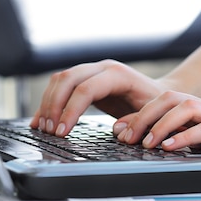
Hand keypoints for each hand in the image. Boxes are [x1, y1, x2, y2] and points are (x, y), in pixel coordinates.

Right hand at [30, 60, 167, 136]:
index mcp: (118, 74)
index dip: (70, 110)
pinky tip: (41, 119)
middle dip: (54, 106)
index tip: (62, 132)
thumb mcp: (151, 115)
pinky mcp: (85, 79)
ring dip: (48, 103)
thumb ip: (136, 122)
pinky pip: (61, 85)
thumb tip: (119, 132)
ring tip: (44, 128)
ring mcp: (92, 71)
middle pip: (67, 79)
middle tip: (49, 131)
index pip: (85, 88)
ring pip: (60, 79)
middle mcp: (102, 68)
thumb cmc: (156, 105)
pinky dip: (49, 102)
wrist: (159, 94)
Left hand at [116, 91, 200, 152]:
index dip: (139, 115)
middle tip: (125, 137)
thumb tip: (166, 148)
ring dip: (160, 123)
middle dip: (142, 116)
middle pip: (168, 98)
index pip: (163, 104)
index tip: (119, 132)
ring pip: (184, 107)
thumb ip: (195, 138)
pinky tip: (171, 147)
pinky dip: (186, 136)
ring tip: (144, 142)